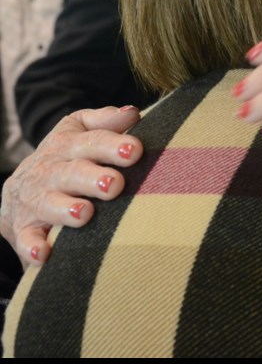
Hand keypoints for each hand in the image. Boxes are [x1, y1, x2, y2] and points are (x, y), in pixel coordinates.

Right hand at [0, 106, 143, 266]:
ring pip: (49, 204)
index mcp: (68, 145)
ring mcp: (35, 200)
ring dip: (66, 210)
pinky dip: (33, 247)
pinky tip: (44, 254)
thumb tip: (133, 112)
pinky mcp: (24, 228)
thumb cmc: (67, 156)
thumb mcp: (79, 130)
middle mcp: (50, 171)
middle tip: (114, 184)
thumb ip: (105, 121)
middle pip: (72, 173)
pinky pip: (26, 239)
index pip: (92, 142)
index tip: (135, 150)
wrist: (20, 187)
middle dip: (92, 178)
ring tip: (85, 213)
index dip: (112, 145)